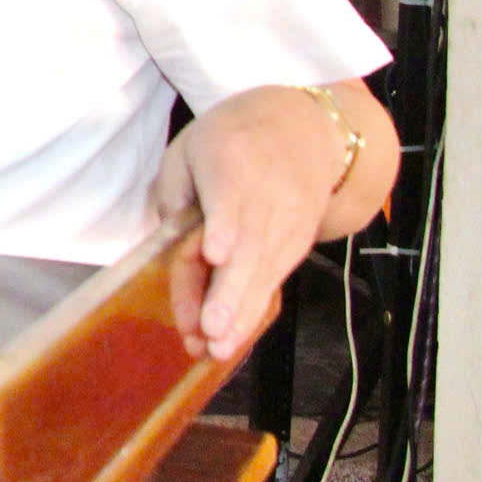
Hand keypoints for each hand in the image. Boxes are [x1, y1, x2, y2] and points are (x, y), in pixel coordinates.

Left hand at [149, 87, 337, 360]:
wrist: (308, 131)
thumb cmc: (233, 138)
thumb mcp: (191, 147)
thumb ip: (176, 193)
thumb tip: (173, 244)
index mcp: (233, 164)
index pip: (231, 200)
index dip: (224, 228)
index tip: (216, 253)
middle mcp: (268, 200)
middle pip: (249, 250)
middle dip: (229, 293)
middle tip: (212, 331)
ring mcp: (287, 227)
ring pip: (263, 274)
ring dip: (239, 315)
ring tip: (216, 350)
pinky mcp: (296, 246)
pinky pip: (272, 281)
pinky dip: (252, 312)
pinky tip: (232, 341)